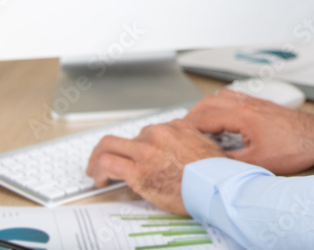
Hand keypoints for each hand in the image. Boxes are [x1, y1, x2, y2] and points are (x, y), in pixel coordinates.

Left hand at [86, 120, 224, 214]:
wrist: (217, 186)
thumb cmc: (216, 173)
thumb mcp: (206, 147)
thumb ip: (190, 143)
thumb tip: (183, 153)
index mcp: (176, 127)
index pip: (149, 132)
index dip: (138, 147)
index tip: (135, 156)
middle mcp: (158, 134)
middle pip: (127, 137)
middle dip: (114, 149)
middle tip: (106, 159)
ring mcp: (146, 151)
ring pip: (109, 145)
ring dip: (98, 158)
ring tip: (96, 170)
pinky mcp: (138, 171)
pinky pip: (107, 164)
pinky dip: (98, 171)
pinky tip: (99, 180)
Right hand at [184, 89, 313, 174]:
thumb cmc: (295, 148)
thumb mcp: (257, 163)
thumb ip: (230, 162)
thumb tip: (210, 166)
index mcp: (243, 115)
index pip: (204, 118)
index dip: (187, 129)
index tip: (176, 137)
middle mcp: (247, 104)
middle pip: (208, 103)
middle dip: (192, 117)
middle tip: (183, 132)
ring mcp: (255, 102)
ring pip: (221, 98)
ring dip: (207, 110)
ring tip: (201, 128)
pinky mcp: (262, 106)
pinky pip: (234, 100)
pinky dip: (222, 108)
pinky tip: (225, 124)